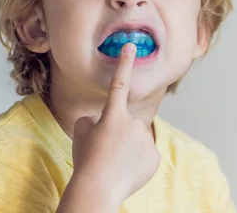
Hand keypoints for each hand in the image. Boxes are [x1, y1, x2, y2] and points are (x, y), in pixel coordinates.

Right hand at [66, 43, 160, 209]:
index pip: (119, 83)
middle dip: (118, 132)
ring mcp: (146, 139)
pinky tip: (126, 170)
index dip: (124, 63)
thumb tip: (102, 119)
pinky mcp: (154, 156)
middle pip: (127, 122)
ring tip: (115, 162)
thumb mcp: (81, 132)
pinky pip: (145, 154)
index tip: (131, 46)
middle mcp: (133, 123)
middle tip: (106, 150)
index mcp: (113, 115)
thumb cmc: (85, 160)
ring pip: (137, 138)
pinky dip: (137, 160)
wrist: (98, 189)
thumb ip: (93, 118)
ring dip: (128, 146)